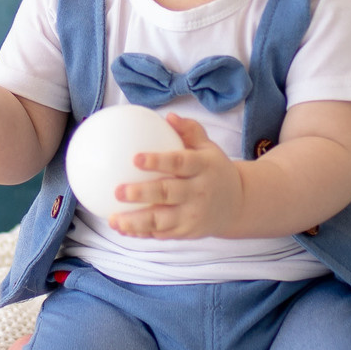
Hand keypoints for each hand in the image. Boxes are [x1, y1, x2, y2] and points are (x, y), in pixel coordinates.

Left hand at [109, 115, 242, 238]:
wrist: (238, 204)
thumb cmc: (214, 169)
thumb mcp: (209, 147)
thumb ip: (190, 130)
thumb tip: (168, 116)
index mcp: (203, 167)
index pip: (180, 163)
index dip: (158, 161)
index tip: (135, 158)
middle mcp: (199, 192)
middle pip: (168, 193)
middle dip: (142, 193)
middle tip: (118, 191)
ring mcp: (193, 215)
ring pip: (161, 221)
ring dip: (135, 222)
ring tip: (112, 220)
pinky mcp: (187, 232)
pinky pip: (161, 233)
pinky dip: (141, 232)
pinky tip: (121, 228)